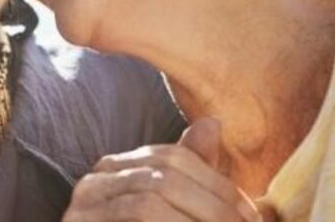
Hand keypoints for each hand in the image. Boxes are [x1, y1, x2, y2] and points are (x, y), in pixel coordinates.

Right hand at [62, 118, 259, 221]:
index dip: (219, 184)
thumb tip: (212, 122)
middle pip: (164, 176)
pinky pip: (135, 220)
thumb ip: (192, 174)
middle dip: (215, 206)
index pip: (174, 158)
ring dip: (200, 220)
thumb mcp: (174, 210)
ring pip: (150, 203)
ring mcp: (81, 211)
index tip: (254, 216)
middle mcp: (93, 183)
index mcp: (116, 169)